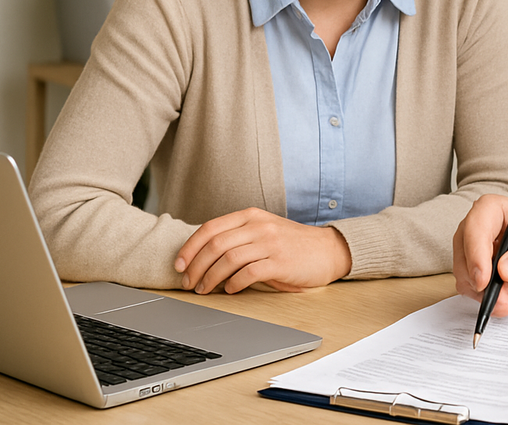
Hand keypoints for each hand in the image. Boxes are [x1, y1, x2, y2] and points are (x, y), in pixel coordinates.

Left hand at [174, 207, 351, 293]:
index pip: (210, 228)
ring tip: (205, 290)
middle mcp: (259, 226)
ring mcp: (270, 243)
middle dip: (195, 267)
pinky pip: (248, 274)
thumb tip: (202, 256)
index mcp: (251, 216)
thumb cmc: (292, 245)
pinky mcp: (280, 262)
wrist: (328, 250)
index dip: (189, 248)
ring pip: (228, 260)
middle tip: (188, 283)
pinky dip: (233, 284)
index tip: (179, 265)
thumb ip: (238, 236)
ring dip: (210, 279)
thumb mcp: (264, 231)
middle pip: (215, 245)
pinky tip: (230, 291)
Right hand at [453, 194, 507, 315]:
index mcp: (492, 209)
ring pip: (463, 276)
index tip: (484, 281)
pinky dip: (485, 300)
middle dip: (481, 283)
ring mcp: (468, 249)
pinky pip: (468, 289)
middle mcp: (474, 226)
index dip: (477, 256)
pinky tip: (503, 299)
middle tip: (504, 300)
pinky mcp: (469, 269)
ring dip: (484, 295)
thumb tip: (506, 269)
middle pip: (464, 255)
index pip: (476, 229)